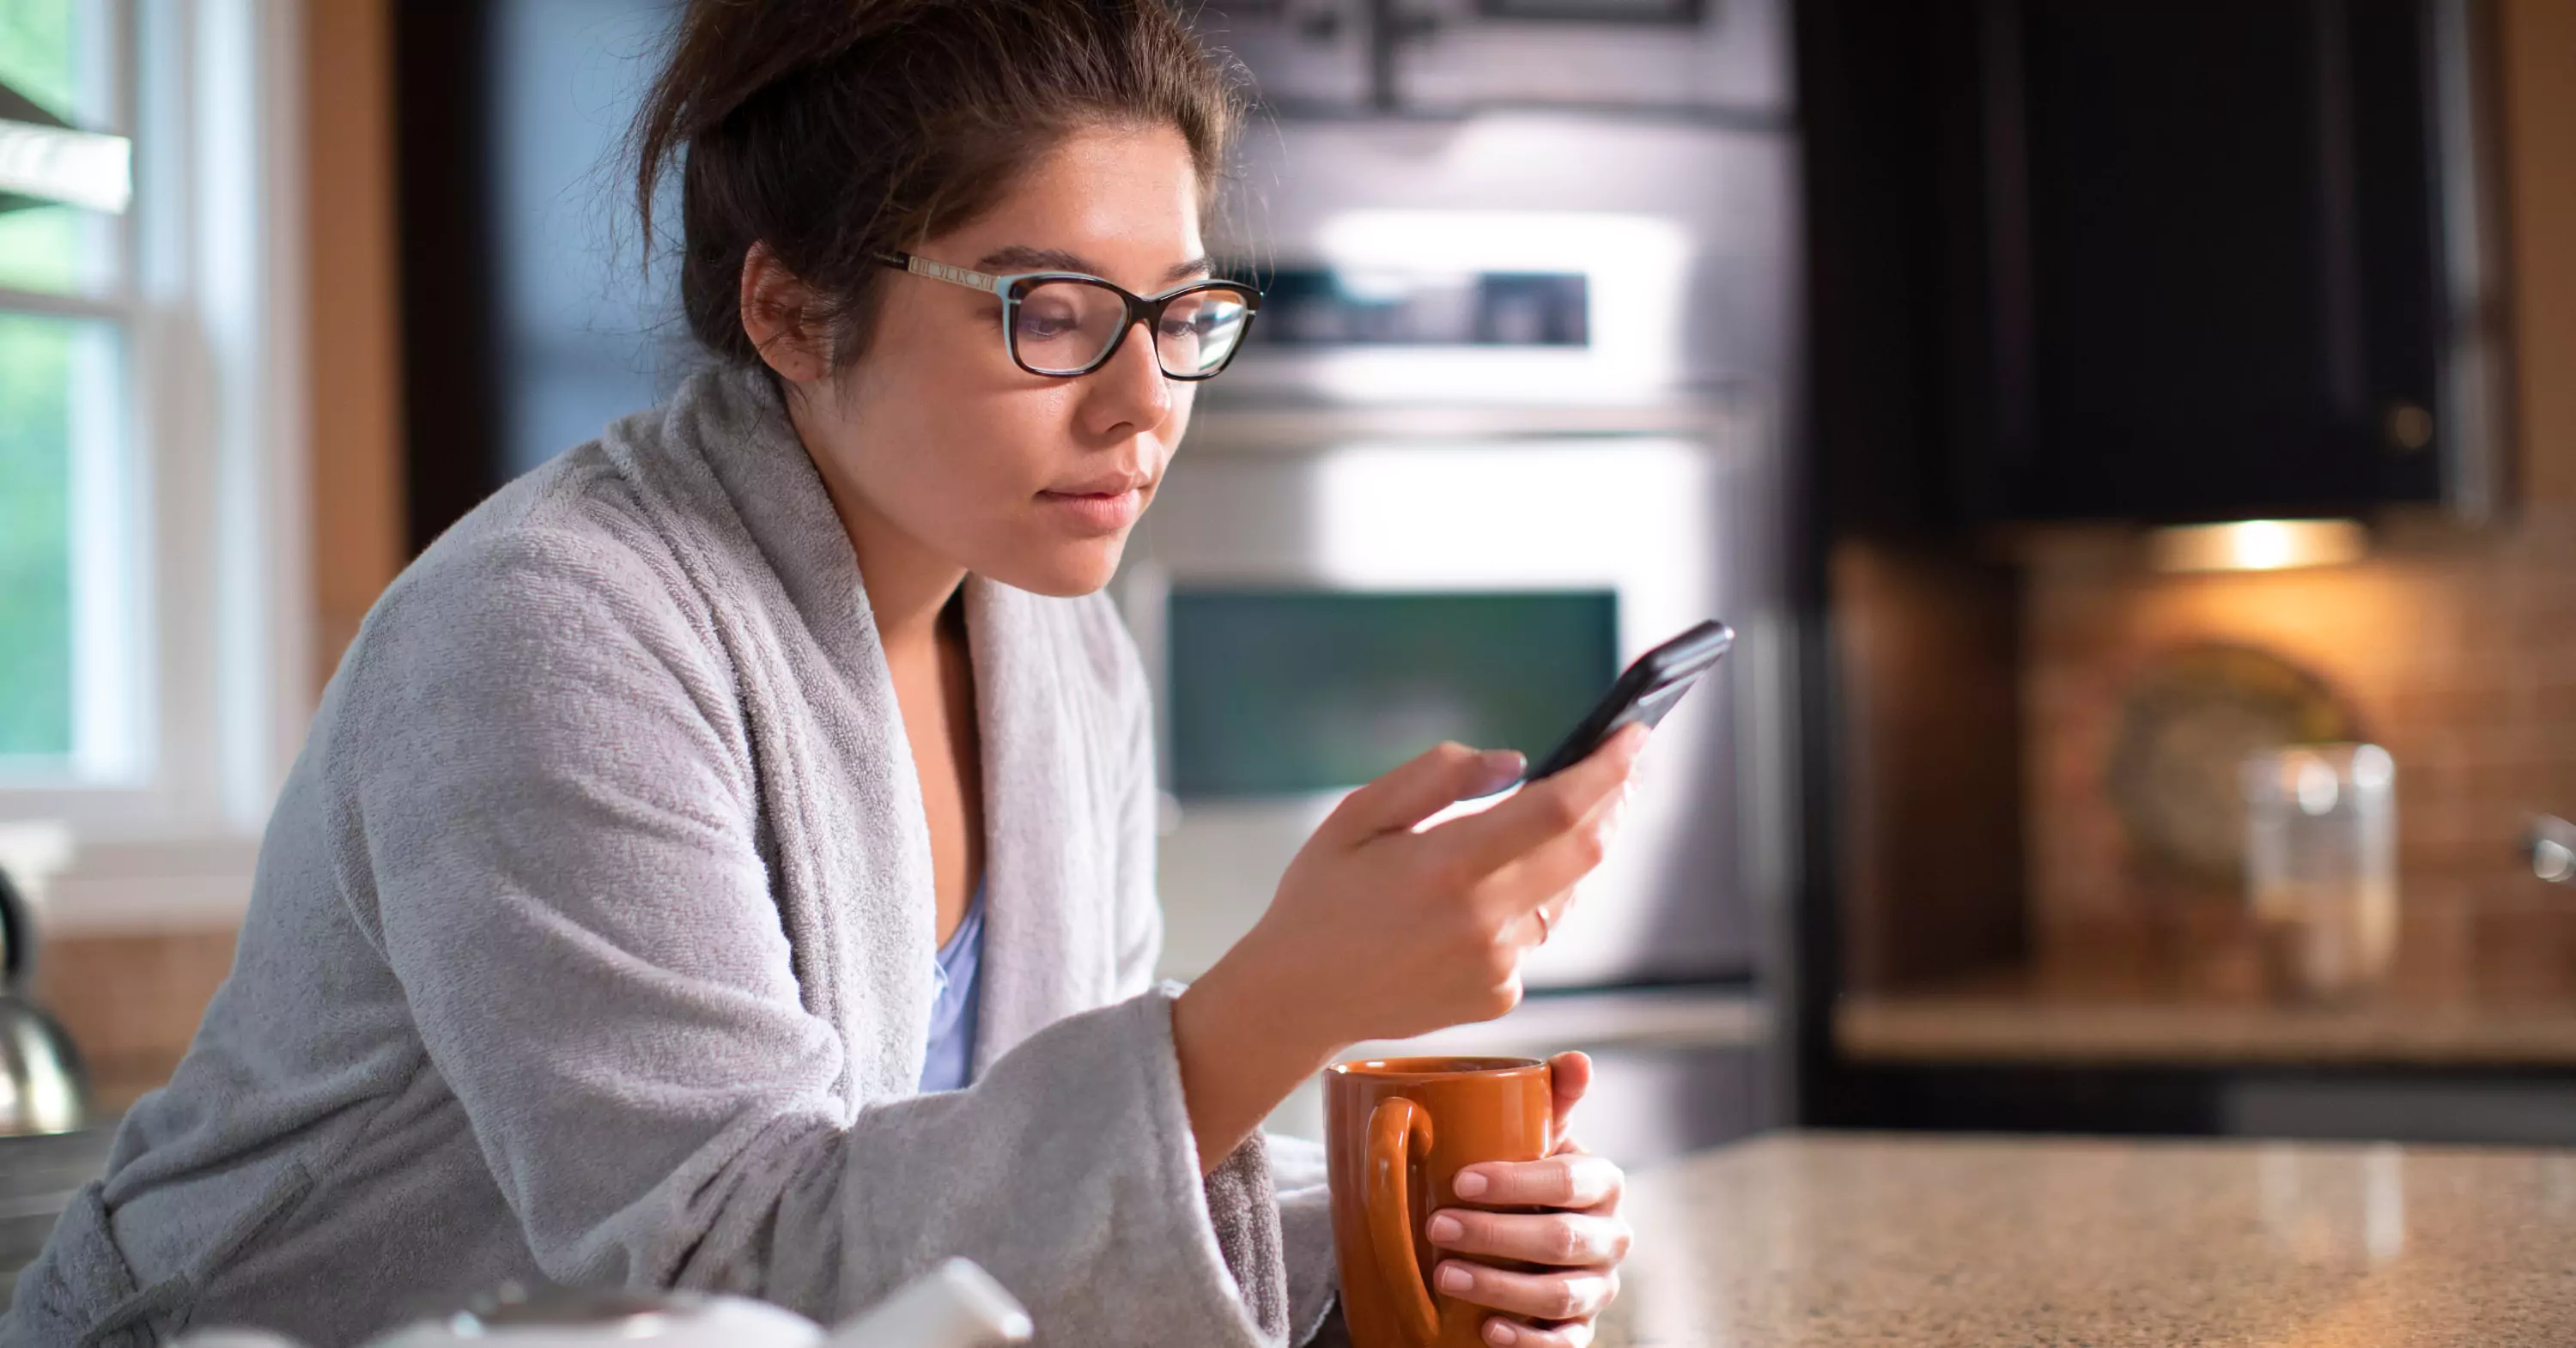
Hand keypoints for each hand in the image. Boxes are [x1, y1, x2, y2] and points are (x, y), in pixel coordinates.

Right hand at [1249, 725, 1644, 1046]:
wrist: (1299, 996)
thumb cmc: (1322, 896)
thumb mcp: (1358, 815)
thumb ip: (1438, 777)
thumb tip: (1516, 762)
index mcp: (1445, 865)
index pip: (1558, 808)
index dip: (1607, 769)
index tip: (1633, 736)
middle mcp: (1481, 921)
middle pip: (1586, 851)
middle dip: (1614, 802)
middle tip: (1621, 767)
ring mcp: (1495, 965)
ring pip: (1566, 893)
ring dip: (1576, 850)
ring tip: (1569, 813)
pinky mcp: (1499, 994)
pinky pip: (1536, 934)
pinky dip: (1532, 900)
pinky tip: (1498, 888)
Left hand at [1427, 1051, 1628, 1347]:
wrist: (1530, 1233)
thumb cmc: (1529, 1175)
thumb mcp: (1537, 1134)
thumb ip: (1552, 1097)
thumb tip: (1577, 1061)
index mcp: (1604, 1182)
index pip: (1568, 1181)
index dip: (1516, 1183)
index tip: (1460, 1181)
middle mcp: (1611, 1237)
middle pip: (1560, 1240)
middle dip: (1496, 1235)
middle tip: (1439, 1227)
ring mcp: (1599, 1287)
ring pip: (1560, 1294)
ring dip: (1500, 1286)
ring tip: (1446, 1275)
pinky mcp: (1582, 1329)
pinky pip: (1565, 1343)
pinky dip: (1527, 1339)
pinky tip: (1489, 1329)